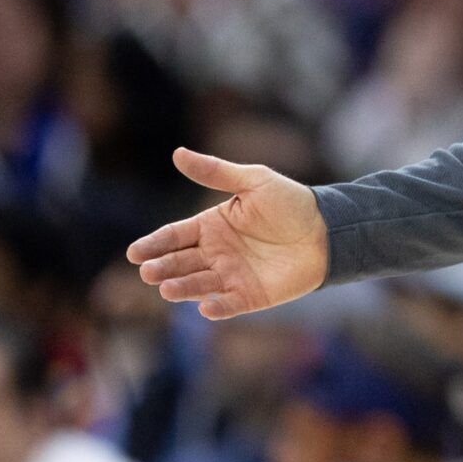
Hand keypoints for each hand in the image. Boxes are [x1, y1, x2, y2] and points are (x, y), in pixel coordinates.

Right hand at [126, 148, 327, 319]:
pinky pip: (229, 304)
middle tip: (147, 271)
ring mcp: (231, 275)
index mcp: (212, 225)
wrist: (328, 229)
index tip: (134, 252)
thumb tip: (177, 153)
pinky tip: (205, 308)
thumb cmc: (291, 202)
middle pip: (180, 262)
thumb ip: (215, 172)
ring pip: (198, 284)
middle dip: (162, 268)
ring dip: (182, 288)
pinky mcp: (250, 296)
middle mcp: (216, 253)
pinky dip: (217, 308)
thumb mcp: (253, 181)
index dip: (153, 244)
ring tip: (167, 288)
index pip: (174, 236)